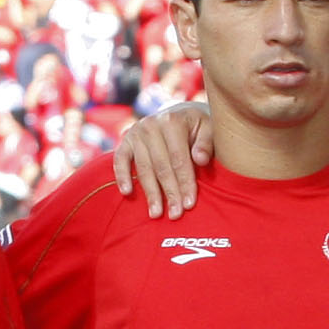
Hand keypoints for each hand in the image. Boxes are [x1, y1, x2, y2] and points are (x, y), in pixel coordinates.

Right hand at [106, 102, 209, 218]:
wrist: (180, 114)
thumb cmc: (198, 127)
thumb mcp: (208, 129)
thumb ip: (206, 143)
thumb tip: (200, 159)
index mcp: (173, 121)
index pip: (179, 158)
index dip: (184, 182)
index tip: (189, 204)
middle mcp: (152, 125)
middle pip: (161, 166)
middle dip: (169, 192)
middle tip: (175, 214)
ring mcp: (136, 133)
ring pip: (143, 168)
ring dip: (150, 193)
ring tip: (156, 213)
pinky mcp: (125, 140)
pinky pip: (120, 160)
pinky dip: (122, 176)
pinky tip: (127, 193)